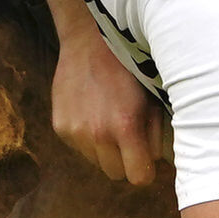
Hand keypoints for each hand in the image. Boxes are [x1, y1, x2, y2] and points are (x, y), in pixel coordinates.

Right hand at [51, 29, 164, 187]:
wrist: (89, 40)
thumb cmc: (128, 67)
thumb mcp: (151, 99)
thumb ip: (155, 134)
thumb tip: (158, 161)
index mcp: (125, 126)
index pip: (138, 178)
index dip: (145, 169)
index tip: (146, 158)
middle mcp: (96, 134)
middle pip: (116, 174)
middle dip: (125, 161)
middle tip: (128, 137)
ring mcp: (74, 131)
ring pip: (96, 162)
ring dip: (104, 150)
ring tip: (108, 120)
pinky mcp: (60, 126)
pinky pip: (79, 148)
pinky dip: (86, 138)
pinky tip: (91, 113)